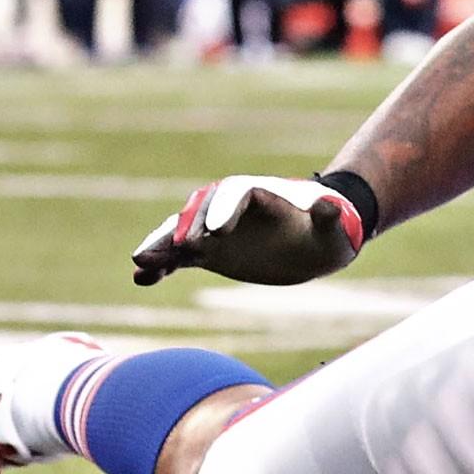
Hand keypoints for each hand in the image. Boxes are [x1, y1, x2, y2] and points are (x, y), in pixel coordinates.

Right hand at [130, 176, 366, 286]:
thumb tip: (331, 205)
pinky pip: (178, 257)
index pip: (236, 195)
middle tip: (176, 247)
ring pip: (181, 233)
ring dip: (161, 246)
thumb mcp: (333, 227)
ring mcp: (215, 230)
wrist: (312, 244)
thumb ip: (328, 216)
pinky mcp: (207, 251)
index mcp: (260, 194)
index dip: (225, 210)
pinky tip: (141, 280)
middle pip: (201, 211)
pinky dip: (160, 266)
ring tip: (141, 263)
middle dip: (187, 227)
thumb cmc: (325, 232)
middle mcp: (231, 208)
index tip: (216, 232)